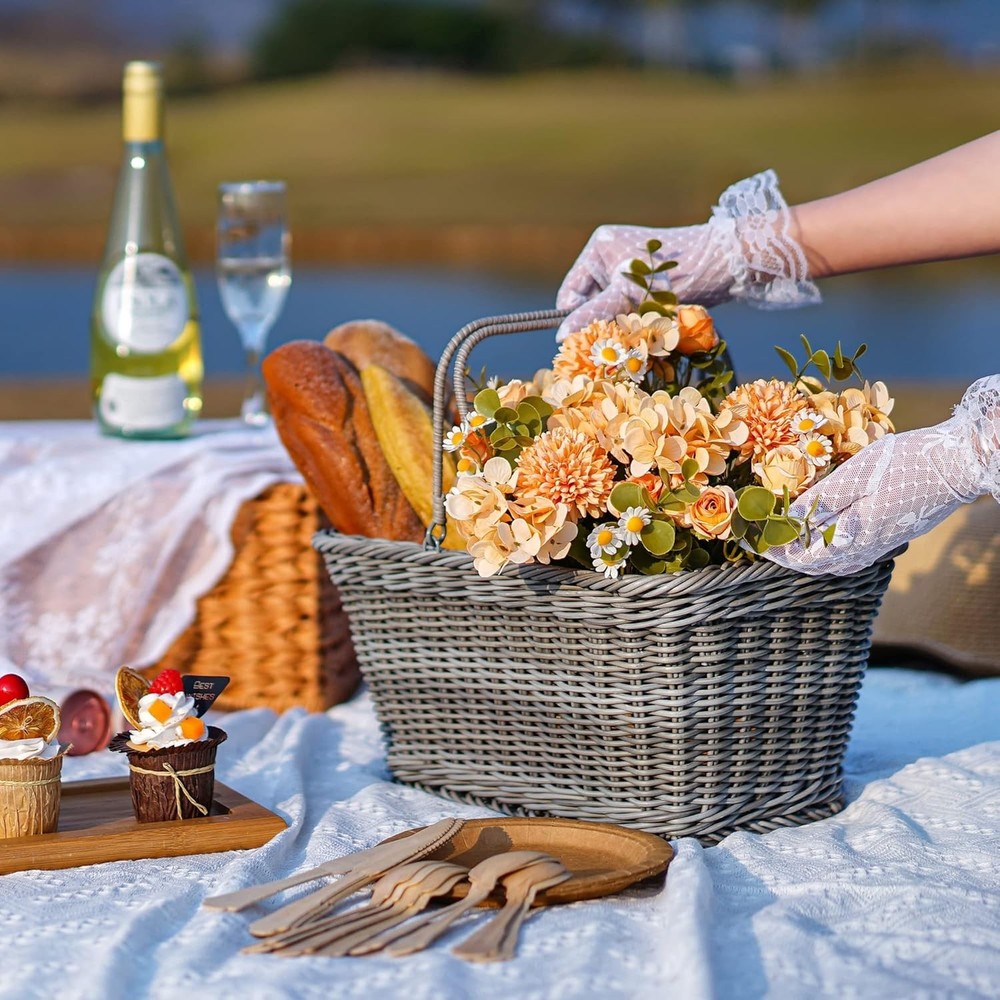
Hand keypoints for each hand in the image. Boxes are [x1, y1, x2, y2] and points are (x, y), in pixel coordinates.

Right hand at [555, 169, 819, 340]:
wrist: (729, 264)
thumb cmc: (677, 274)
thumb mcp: (630, 297)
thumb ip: (594, 315)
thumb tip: (561, 336)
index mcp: (599, 248)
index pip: (570, 295)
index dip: (577, 320)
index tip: (591, 342)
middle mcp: (612, 256)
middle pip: (591, 305)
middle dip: (605, 325)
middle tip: (622, 340)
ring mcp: (631, 270)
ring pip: (613, 312)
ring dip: (624, 328)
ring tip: (644, 333)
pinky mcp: (651, 284)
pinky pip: (632, 312)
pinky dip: (639, 325)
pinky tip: (654, 330)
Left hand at [764, 376, 999, 575]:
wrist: (959, 464)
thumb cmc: (908, 461)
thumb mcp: (858, 473)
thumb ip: (823, 499)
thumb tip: (788, 519)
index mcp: (855, 535)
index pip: (802, 556)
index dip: (773, 550)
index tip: (751, 540)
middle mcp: (866, 549)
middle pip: (815, 566)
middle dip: (785, 555)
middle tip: (762, 540)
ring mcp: (881, 546)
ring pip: (833, 565)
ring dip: (806, 557)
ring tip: (785, 540)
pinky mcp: (891, 538)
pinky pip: (851, 558)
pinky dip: (828, 554)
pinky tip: (822, 541)